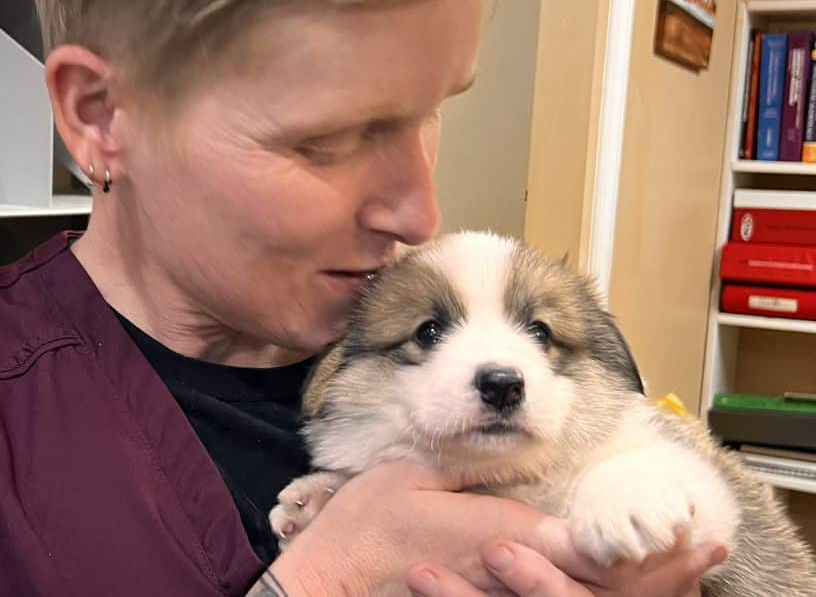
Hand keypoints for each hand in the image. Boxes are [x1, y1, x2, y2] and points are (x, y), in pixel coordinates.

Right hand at [263, 460, 722, 596]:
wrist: (331, 584)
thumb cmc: (366, 527)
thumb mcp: (415, 476)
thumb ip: (474, 469)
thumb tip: (518, 450)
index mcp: (504, 538)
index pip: (591, 545)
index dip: (641, 540)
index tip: (684, 527)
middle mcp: (514, 575)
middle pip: (599, 582)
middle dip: (655, 568)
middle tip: (703, 549)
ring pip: (575, 596)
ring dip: (631, 584)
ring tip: (677, 568)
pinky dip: (579, 589)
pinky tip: (599, 578)